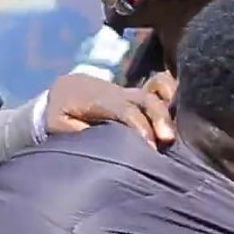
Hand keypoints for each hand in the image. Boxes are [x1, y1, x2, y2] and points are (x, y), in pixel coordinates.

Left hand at [43, 73, 173, 148]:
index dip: (137, 125)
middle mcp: (118, 93)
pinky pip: (158, 89)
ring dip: (165, 115)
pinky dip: (169, 97)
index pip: (123, 109)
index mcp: (98, 99)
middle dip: (158, 118)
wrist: (66, 88)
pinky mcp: (136, 97)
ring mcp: (129, 93)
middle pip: (144, 100)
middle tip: (167, 141)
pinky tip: (176, 113)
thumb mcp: (57, 123)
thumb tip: (93, 139)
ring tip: (171, 138)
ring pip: (153, 96)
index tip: (147, 146)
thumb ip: (74, 131)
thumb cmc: (60, 111)